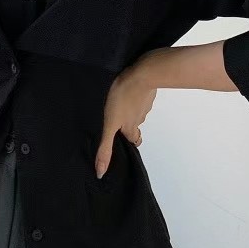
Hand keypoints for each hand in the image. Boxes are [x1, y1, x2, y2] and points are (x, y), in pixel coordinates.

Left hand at [95, 62, 156, 178]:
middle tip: (117, 119)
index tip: (121, 140)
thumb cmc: (123, 98)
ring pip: (138, 111)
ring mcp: (145, 104)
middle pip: (136, 126)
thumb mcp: (109, 124)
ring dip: (130, 109)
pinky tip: (127, 90)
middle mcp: (139, 118)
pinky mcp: (146, 90)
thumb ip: (105, 147)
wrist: (142, 75)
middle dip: (128, 125)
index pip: (133, 141)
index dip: (127, 141)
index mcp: (131, 127)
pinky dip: (135, 96)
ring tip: (119, 102)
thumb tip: (101, 172)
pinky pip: (141, 96)